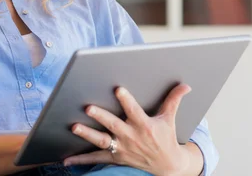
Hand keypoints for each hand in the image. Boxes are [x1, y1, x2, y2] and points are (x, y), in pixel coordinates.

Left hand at [63, 84, 193, 175]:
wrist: (167, 165)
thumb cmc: (165, 138)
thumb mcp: (170, 119)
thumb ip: (174, 100)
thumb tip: (186, 85)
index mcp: (144, 125)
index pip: (133, 110)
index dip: (126, 100)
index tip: (118, 88)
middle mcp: (130, 136)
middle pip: (113, 125)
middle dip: (101, 117)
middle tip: (88, 108)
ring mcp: (121, 147)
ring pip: (101, 141)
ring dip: (87, 134)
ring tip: (74, 127)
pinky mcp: (114, 157)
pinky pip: (95, 158)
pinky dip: (80, 160)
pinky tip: (65, 159)